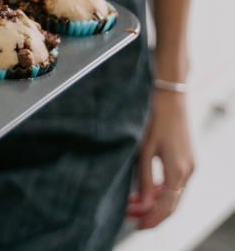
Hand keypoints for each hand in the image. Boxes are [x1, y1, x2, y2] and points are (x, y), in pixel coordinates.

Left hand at [126, 91, 193, 229]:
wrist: (169, 94)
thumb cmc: (155, 116)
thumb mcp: (144, 148)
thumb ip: (143, 177)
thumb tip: (142, 202)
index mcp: (178, 171)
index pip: (167, 207)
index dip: (153, 219)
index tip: (138, 225)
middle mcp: (188, 170)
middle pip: (171, 203)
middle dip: (151, 213)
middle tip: (130, 216)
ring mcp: (189, 164)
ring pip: (172, 193)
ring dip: (154, 201)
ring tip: (132, 203)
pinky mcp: (185, 157)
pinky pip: (174, 181)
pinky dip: (159, 188)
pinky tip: (144, 189)